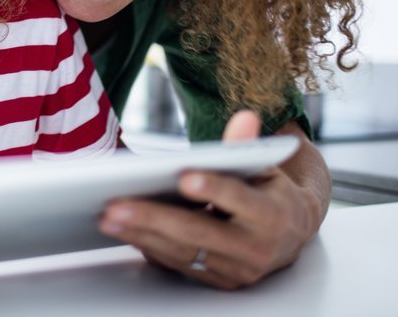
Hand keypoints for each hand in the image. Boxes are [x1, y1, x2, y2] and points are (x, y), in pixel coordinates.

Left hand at [99, 110, 321, 288]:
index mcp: (272, 216)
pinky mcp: (215, 280)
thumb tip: (246, 117)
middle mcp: (255, 250)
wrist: (289, 233)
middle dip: (154, 219)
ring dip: (141, 236)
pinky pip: (177, 264)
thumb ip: (247, 145)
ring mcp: (234, 270)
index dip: (214, 189)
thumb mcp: (263, 165)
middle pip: (198, 233)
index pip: (241, 200)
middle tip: (116, 206)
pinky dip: (148, 247)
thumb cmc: (268, 192)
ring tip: (108, 218)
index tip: (184, 177)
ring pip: (182, 253)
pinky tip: (123, 231)